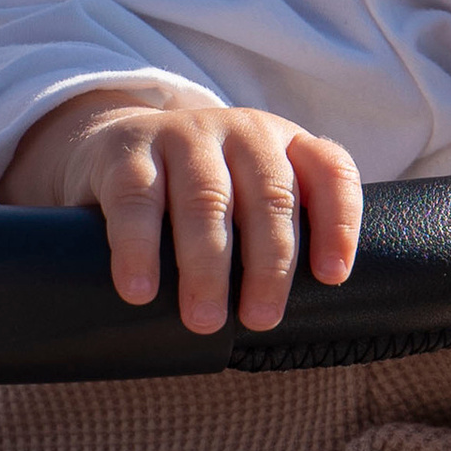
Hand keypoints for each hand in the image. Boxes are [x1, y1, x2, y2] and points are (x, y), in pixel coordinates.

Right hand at [0, 85, 360, 334]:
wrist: (112, 145)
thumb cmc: (197, 193)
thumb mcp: (248, 198)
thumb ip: (275, 236)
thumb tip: (298, 317)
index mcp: (285, 144)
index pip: (331, 172)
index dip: (338, 224)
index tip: (332, 277)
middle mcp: (243, 131)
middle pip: (271, 195)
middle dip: (270, 264)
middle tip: (260, 319)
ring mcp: (185, 134)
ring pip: (207, 199)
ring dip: (208, 265)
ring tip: (204, 319)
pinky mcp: (128, 149)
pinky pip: (137, 199)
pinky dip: (138, 248)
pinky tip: (141, 289)